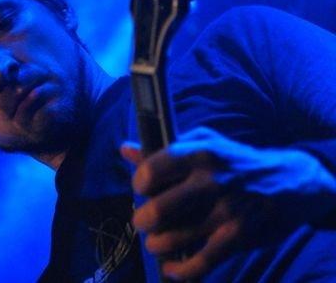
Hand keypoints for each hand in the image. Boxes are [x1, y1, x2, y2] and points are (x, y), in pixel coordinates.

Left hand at [120, 127, 335, 280]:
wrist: (289, 180)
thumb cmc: (232, 160)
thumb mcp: (201, 145)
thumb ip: (162, 152)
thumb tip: (125, 150)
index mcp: (198, 152)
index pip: (151, 170)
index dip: (140, 183)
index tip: (143, 188)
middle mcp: (211, 180)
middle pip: (157, 210)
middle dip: (143, 221)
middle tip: (145, 221)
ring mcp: (225, 210)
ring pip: (172, 239)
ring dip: (157, 245)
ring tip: (157, 242)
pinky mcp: (238, 235)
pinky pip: (201, 262)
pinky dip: (181, 270)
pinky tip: (172, 268)